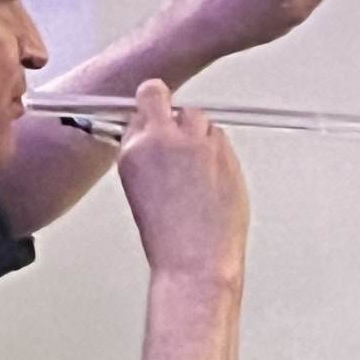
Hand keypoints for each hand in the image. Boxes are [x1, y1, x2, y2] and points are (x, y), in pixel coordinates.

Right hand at [117, 80, 248, 284]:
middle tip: (180, 139)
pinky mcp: (225, 152)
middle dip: (173, 113)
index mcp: (134, 150)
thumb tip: (152, 135)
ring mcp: (197, 143)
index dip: (151, 111)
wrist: (195, 261)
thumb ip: (145, 153)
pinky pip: (221, 138)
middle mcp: (164, 139)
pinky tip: (212, 180)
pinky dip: (218, 152)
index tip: (155, 117)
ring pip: (199, 118)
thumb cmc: (168, 238)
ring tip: (198, 170)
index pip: (142, 103)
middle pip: (167, 98)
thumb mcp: (139, 188)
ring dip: (199, 134)